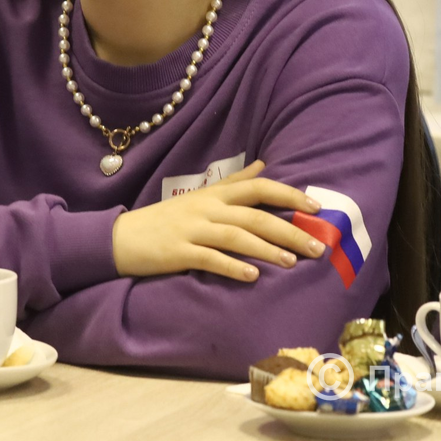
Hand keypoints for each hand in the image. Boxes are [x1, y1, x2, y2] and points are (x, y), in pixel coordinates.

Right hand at [110, 160, 327, 281]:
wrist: (121, 238)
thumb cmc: (167, 218)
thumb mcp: (202, 196)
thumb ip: (234, 182)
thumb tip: (264, 164)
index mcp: (215, 194)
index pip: (258, 187)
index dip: (289, 194)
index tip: (316, 207)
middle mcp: (207, 208)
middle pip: (255, 215)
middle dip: (289, 229)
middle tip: (318, 245)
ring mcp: (192, 230)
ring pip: (236, 236)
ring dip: (267, 249)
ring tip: (292, 262)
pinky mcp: (178, 253)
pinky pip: (210, 259)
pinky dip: (232, 267)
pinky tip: (252, 276)